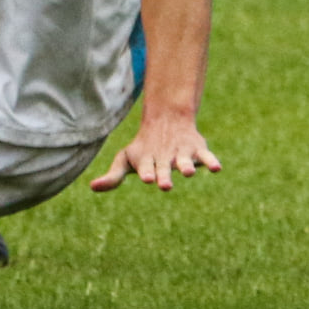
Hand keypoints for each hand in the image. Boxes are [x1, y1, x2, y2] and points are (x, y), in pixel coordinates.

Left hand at [89, 114, 220, 192]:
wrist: (166, 120)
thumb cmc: (143, 147)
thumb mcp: (125, 160)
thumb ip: (112, 176)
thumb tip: (91, 187)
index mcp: (146, 160)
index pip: (146, 167)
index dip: (147, 172)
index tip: (147, 178)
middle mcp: (164, 157)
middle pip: (164, 168)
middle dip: (164, 175)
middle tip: (163, 184)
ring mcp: (181, 153)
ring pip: (184, 161)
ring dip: (186, 166)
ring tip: (188, 172)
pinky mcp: (197, 150)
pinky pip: (206, 156)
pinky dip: (211, 161)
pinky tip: (216, 168)